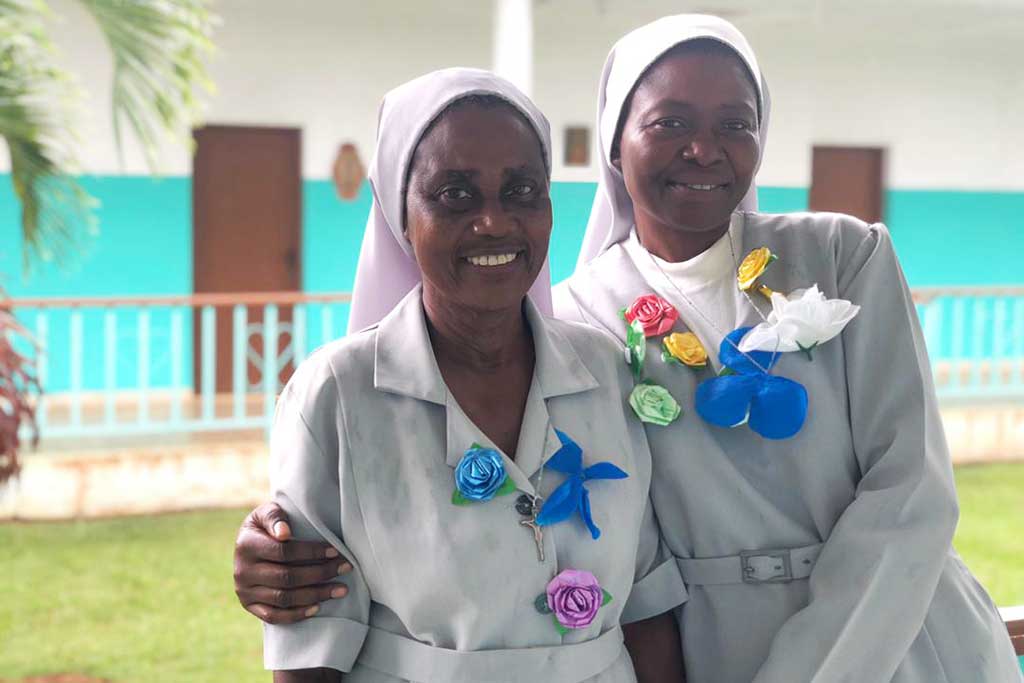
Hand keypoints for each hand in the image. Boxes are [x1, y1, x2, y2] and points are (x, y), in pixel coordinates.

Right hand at [234, 502, 352, 624]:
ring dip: (316, 595)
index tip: (335, 551)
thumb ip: (275, 517)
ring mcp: (244, 591)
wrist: (249, 543)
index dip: (311, 552)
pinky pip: (273, 616)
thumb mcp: (267, 512)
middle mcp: (242, 571)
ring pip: (284, 598)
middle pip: (287, 577)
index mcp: (246, 545)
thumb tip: (284, 533)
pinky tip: (317, 608)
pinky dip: (296, 615)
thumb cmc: (267, 525)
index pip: (283, 552)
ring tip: (341, 589)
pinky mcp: (249, 605)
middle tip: (345, 568)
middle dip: (320, 573)